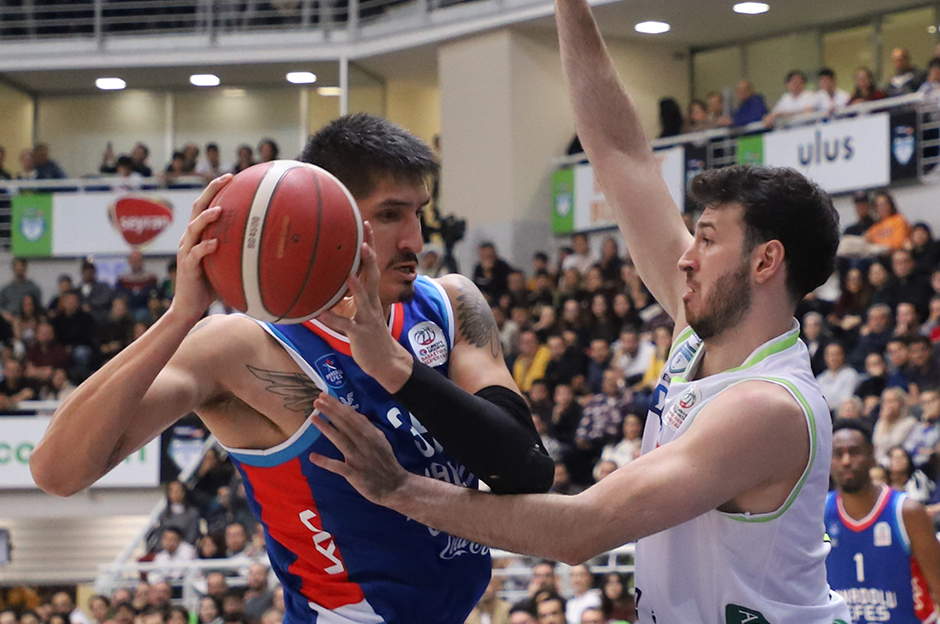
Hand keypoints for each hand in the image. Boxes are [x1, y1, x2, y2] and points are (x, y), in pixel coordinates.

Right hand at [168, 175, 231, 323]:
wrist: (190, 306)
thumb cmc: (211, 285)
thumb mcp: (227, 264)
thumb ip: (240, 252)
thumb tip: (270, 246)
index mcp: (199, 235)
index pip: (206, 206)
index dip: (216, 190)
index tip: (232, 176)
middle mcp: (191, 238)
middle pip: (198, 208)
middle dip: (211, 191)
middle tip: (226, 179)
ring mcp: (187, 250)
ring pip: (193, 228)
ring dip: (205, 218)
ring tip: (219, 211)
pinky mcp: (187, 266)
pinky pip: (196, 254)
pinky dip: (205, 247)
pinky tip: (215, 244)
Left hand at [309, 393, 409, 506]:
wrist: (396, 486)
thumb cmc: (386, 463)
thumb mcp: (381, 442)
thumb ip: (370, 429)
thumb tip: (358, 415)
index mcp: (371, 435)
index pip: (352, 416)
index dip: (338, 406)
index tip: (325, 396)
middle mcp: (364, 443)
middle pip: (345, 424)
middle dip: (331, 411)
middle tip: (317, 401)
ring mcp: (359, 458)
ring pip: (341, 440)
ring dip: (327, 429)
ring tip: (314, 418)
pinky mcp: (354, 474)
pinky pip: (338, 467)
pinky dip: (325, 461)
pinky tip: (313, 456)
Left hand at [318, 222, 412, 391]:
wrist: (385, 360)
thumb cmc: (369, 333)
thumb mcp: (361, 309)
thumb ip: (349, 295)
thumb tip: (331, 280)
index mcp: (371, 295)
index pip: (371, 265)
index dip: (370, 245)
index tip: (365, 225)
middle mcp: (371, 302)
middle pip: (373, 276)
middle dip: (369, 258)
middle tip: (364, 240)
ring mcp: (367, 318)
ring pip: (363, 299)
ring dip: (356, 286)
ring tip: (348, 273)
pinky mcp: (359, 333)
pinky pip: (345, 325)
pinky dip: (333, 319)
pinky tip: (320, 313)